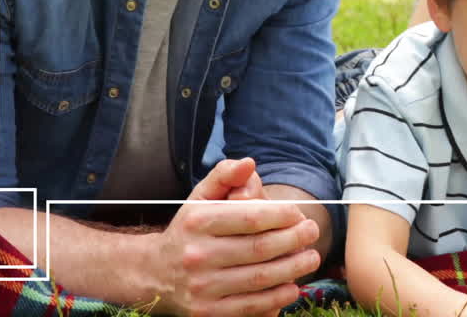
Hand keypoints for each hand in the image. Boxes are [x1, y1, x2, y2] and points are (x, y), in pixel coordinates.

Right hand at [151, 158, 318, 316]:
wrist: (154, 273)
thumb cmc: (189, 230)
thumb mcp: (200, 198)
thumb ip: (224, 176)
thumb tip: (249, 164)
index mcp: (198, 222)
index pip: (249, 217)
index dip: (282, 214)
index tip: (299, 213)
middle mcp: (197, 255)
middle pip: (259, 248)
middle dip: (294, 239)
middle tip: (313, 232)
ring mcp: (202, 287)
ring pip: (259, 278)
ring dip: (293, 268)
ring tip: (311, 258)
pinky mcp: (207, 313)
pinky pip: (251, 306)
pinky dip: (277, 298)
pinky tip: (292, 287)